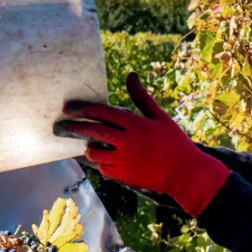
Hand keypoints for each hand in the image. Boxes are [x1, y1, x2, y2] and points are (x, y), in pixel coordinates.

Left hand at [55, 73, 230, 216]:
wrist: (185, 174)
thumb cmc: (175, 143)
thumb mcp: (160, 117)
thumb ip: (141, 97)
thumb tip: (130, 75)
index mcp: (136, 125)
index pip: (103, 113)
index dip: (84, 109)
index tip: (69, 108)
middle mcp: (127, 142)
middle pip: (94, 131)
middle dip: (77, 127)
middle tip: (65, 124)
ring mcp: (123, 161)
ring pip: (95, 152)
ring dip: (90, 148)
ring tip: (92, 145)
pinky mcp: (123, 176)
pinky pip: (103, 168)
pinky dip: (101, 163)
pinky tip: (106, 159)